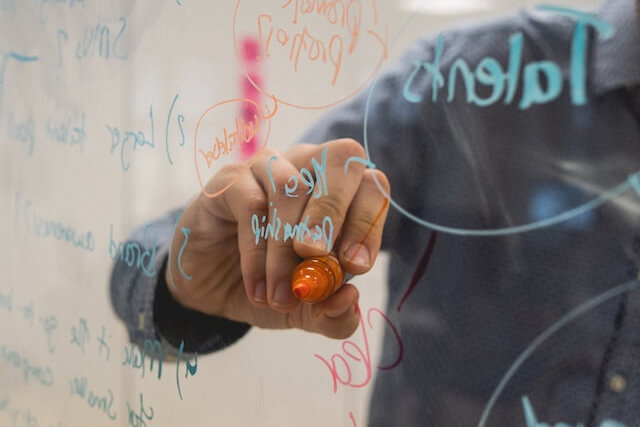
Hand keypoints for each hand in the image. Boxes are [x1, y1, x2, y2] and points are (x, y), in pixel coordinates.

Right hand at [165, 138, 389, 338]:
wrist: (211, 287)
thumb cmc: (270, 285)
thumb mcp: (307, 311)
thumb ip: (334, 314)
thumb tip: (349, 299)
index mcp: (342, 192)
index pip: (372, 186)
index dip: (368, 223)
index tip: (354, 267)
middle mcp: (310, 168)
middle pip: (340, 159)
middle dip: (333, 213)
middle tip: (317, 258)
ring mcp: (270, 168)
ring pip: (292, 188)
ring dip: (287, 248)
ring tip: (281, 296)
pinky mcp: (231, 180)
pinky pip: (251, 204)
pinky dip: (257, 252)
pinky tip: (257, 288)